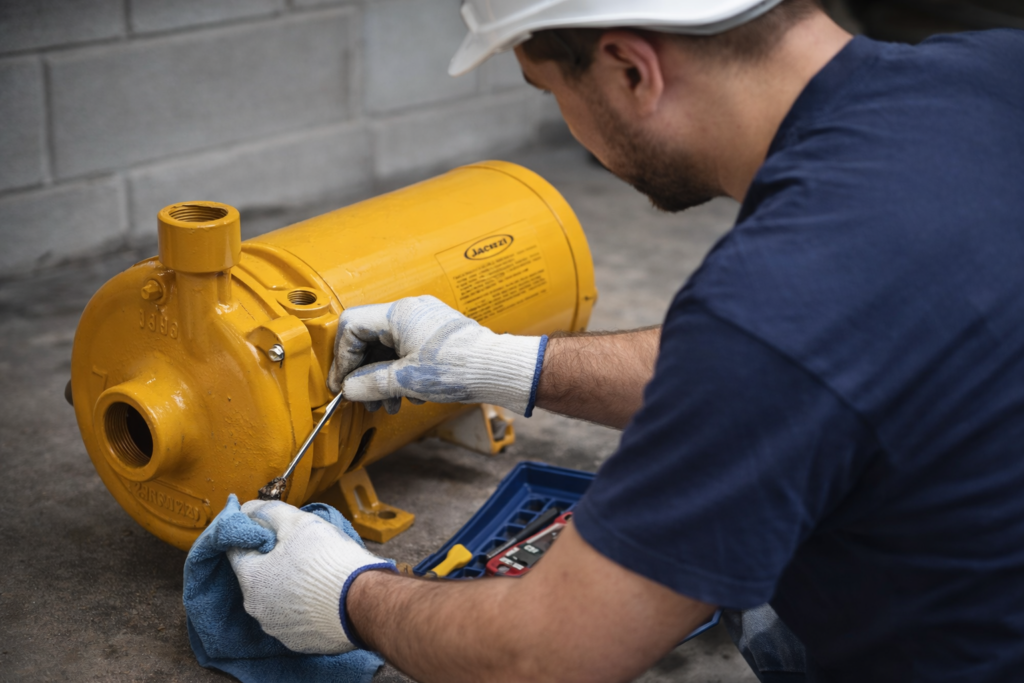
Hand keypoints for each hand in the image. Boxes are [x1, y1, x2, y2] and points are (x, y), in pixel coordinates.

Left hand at [227, 500, 393, 653]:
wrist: (362, 602)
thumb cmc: (327, 560)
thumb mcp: (297, 523)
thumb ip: (268, 513)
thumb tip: (249, 509)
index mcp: (251, 579)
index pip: (236, 550)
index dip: (253, 534)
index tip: (271, 527)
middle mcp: (257, 608)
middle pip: (258, 576)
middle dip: (273, 560)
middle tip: (299, 548)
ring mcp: (278, 628)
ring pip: (276, 598)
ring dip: (288, 584)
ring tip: (314, 572)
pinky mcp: (298, 642)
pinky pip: (294, 618)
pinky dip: (303, 605)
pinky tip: (321, 594)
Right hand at [327, 295, 544, 415]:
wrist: (499, 369)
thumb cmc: (460, 367)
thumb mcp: (406, 380)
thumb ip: (371, 383)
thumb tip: (349, 389)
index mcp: (399, 313)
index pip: (351, 326)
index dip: (342, 358)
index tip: (342, 383)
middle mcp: (411, 310)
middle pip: (368, 338)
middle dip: (363, 372)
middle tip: (362, 397)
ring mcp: (425, 321)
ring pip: (387, 347)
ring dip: (382, 377)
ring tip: (388, 403)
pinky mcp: (436, 334)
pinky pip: (405, 350)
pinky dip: (400, 372)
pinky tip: (408, 394)